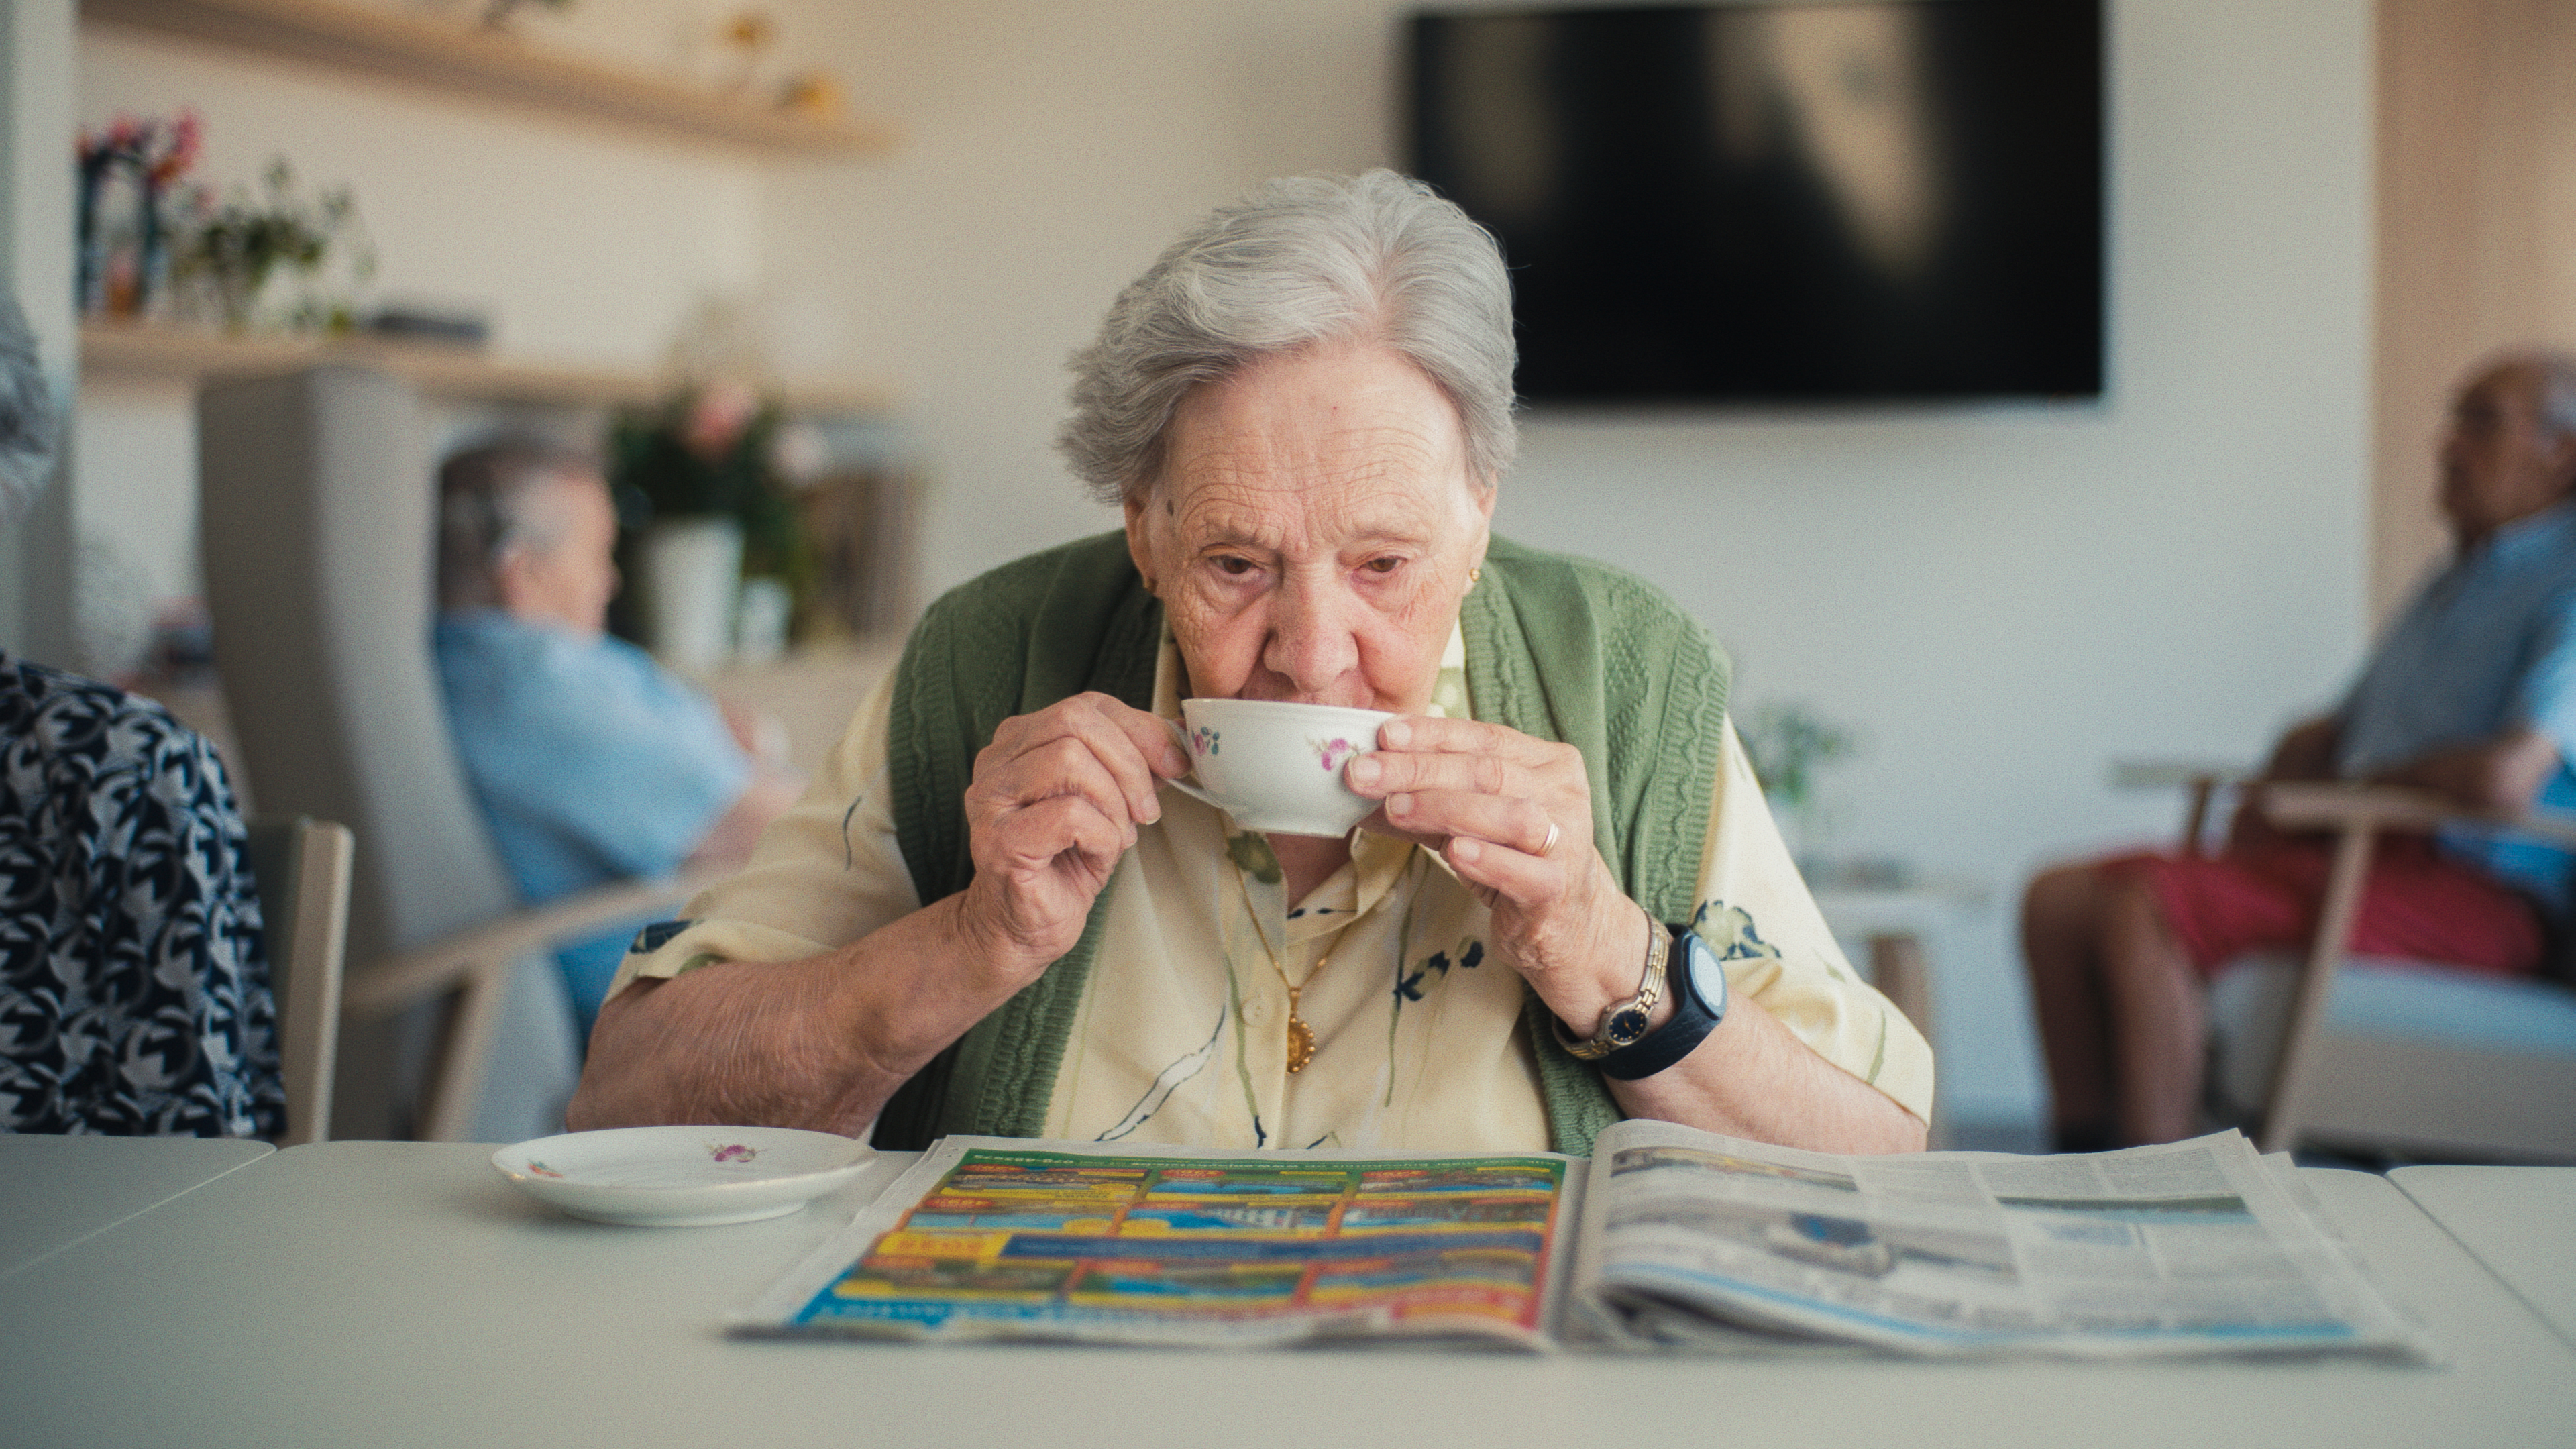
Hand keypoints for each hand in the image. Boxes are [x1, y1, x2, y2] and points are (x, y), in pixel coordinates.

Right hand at [957, 692, 1186, 979]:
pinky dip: (1103, 835)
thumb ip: (1135, 764)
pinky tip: (1099, 854)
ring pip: (1070, 761)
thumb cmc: (1065, 864)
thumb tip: (1181, 738)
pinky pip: (1070, 814)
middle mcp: (996, 762)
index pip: (1086, 705)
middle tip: (1148, 809)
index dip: (1140, 729)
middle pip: (1074, 722)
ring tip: (1119, 836)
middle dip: (1130, 764)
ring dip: (1115, 803)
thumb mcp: (1110, 803)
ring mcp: (991, 800)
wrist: (1025, 928)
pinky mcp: (999, 841)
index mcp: (1019, 742)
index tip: (1174, 763)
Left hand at [1344, 716, 1643, 1024]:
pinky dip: (1486, 858)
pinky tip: (1453, 851)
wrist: (1567, 924)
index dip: (1431, 734)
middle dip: (1418, 770)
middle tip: (1363, 773)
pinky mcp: (1558, 887)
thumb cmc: (1512, 860)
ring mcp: (1567, 839)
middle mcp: (1564, 793)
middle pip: (1487, 772)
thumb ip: (1425, 797)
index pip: (1484, 737)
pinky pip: (1522, 869)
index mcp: (1547, 762)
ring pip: (1509, 814)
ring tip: (1396, 808)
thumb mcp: (1469, 822)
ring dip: (1446, 808)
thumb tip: (1358, 782)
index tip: (1382, 735)